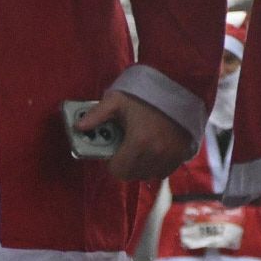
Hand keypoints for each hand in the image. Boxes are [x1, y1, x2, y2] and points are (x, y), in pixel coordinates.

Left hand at [74, 92, 188, 181]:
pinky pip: (164, 172)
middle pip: (132, 175)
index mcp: (139, 142)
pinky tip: (154, 150)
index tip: (113, 152)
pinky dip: (156, 166)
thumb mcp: (118, 99)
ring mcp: (171, 156)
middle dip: (124, 165)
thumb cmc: (147, 92)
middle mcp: (156, 153)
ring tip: (140, 148)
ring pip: (148, 175)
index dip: (112, 163)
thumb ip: (97, 115)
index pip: (118, 171)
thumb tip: (78, 126)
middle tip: (125, 148)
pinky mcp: (182, 155)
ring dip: (140, 166)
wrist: (180, 84)